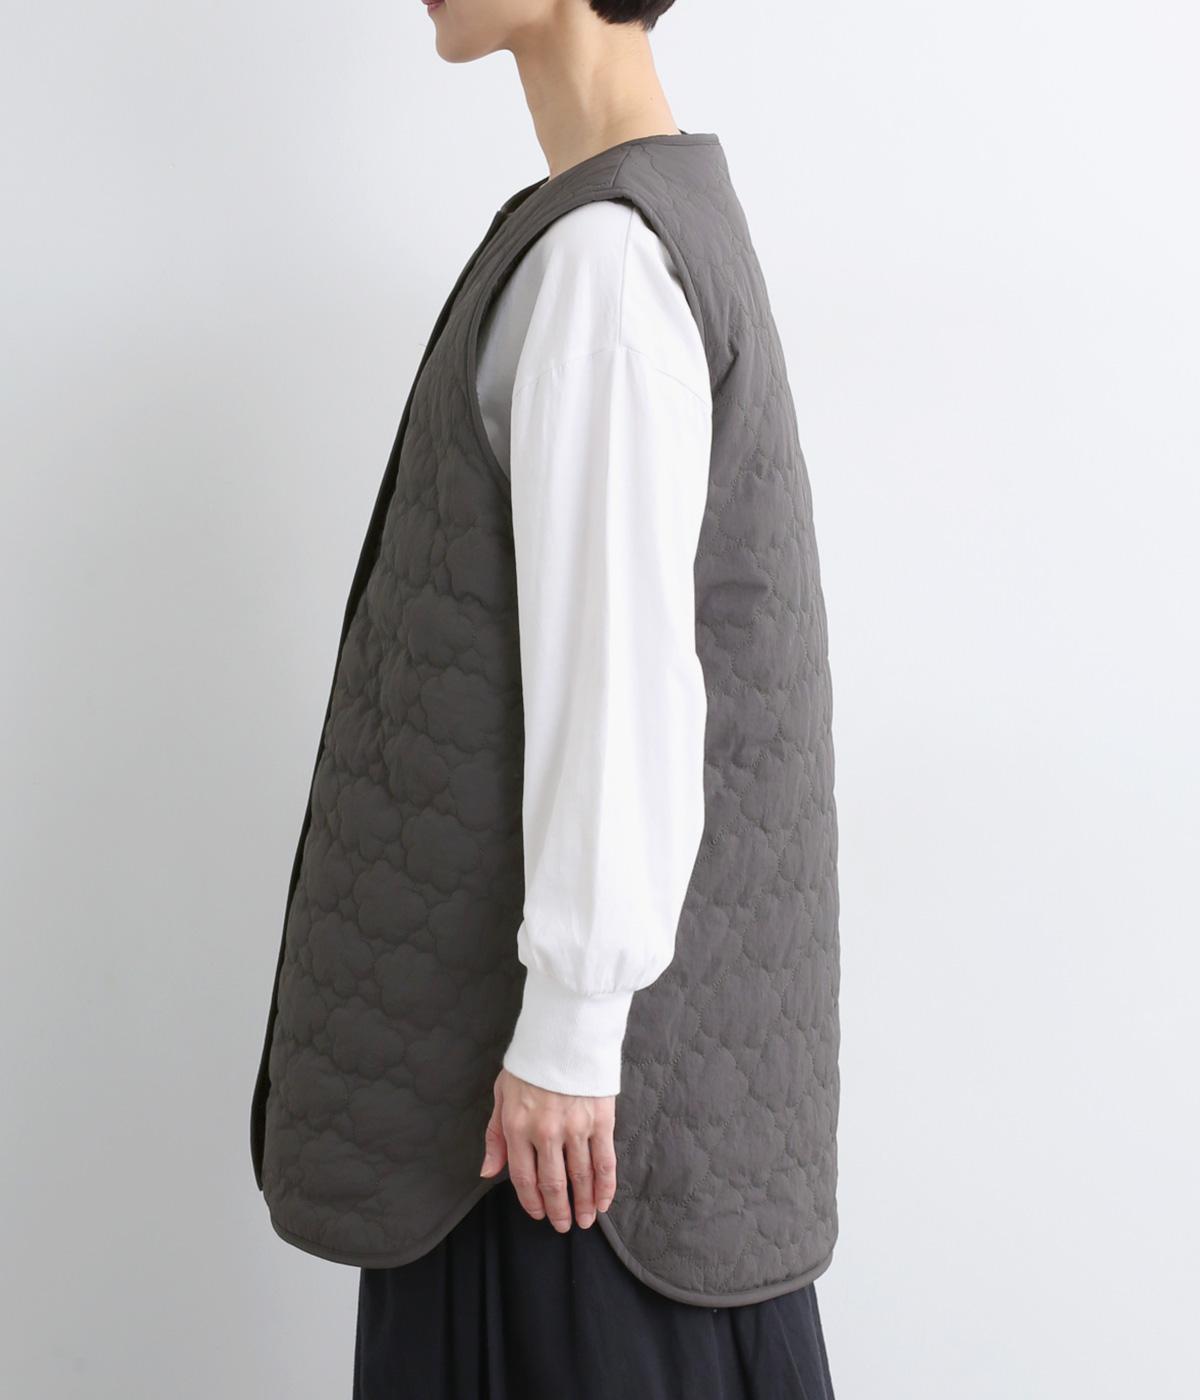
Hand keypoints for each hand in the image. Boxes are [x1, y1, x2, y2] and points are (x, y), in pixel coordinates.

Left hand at [479, 1067, 616, 1230]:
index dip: (531, 1202)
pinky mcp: (601, 1121)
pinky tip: (604, 1201)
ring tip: (586, 1220)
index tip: (538, 1214)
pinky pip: (605, 1162)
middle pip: (553, 1184)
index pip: (523, 1177)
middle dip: (558, 1210)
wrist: (563, 1034)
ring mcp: (576, 1128)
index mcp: (518, 1127)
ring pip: (581, 1178)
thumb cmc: (530, 1064)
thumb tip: (488, 1172)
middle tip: (563, 1225)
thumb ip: (495, 1136)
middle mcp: (546, 1132)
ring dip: (584, 1204)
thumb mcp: (502, 1094)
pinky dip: (606, 1187)